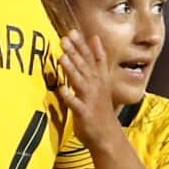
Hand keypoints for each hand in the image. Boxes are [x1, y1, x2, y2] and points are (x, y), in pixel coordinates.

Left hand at [59, 30, 122, 150]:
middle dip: (75, 52)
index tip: (74, 31)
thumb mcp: (100, 84)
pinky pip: (75, 104)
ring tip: (62, 57)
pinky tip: (61, 89)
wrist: (107, 137)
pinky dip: (68, 96)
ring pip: (79, 82)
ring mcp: (90, 100)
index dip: (84, 45)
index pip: (93, 59)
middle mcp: (96, 87)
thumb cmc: (100, 109)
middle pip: (85, 66)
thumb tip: (94, 42)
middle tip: (64, 38)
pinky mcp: (84, 113)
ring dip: (71, 69)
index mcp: (100, 80)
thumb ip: (95, 64)